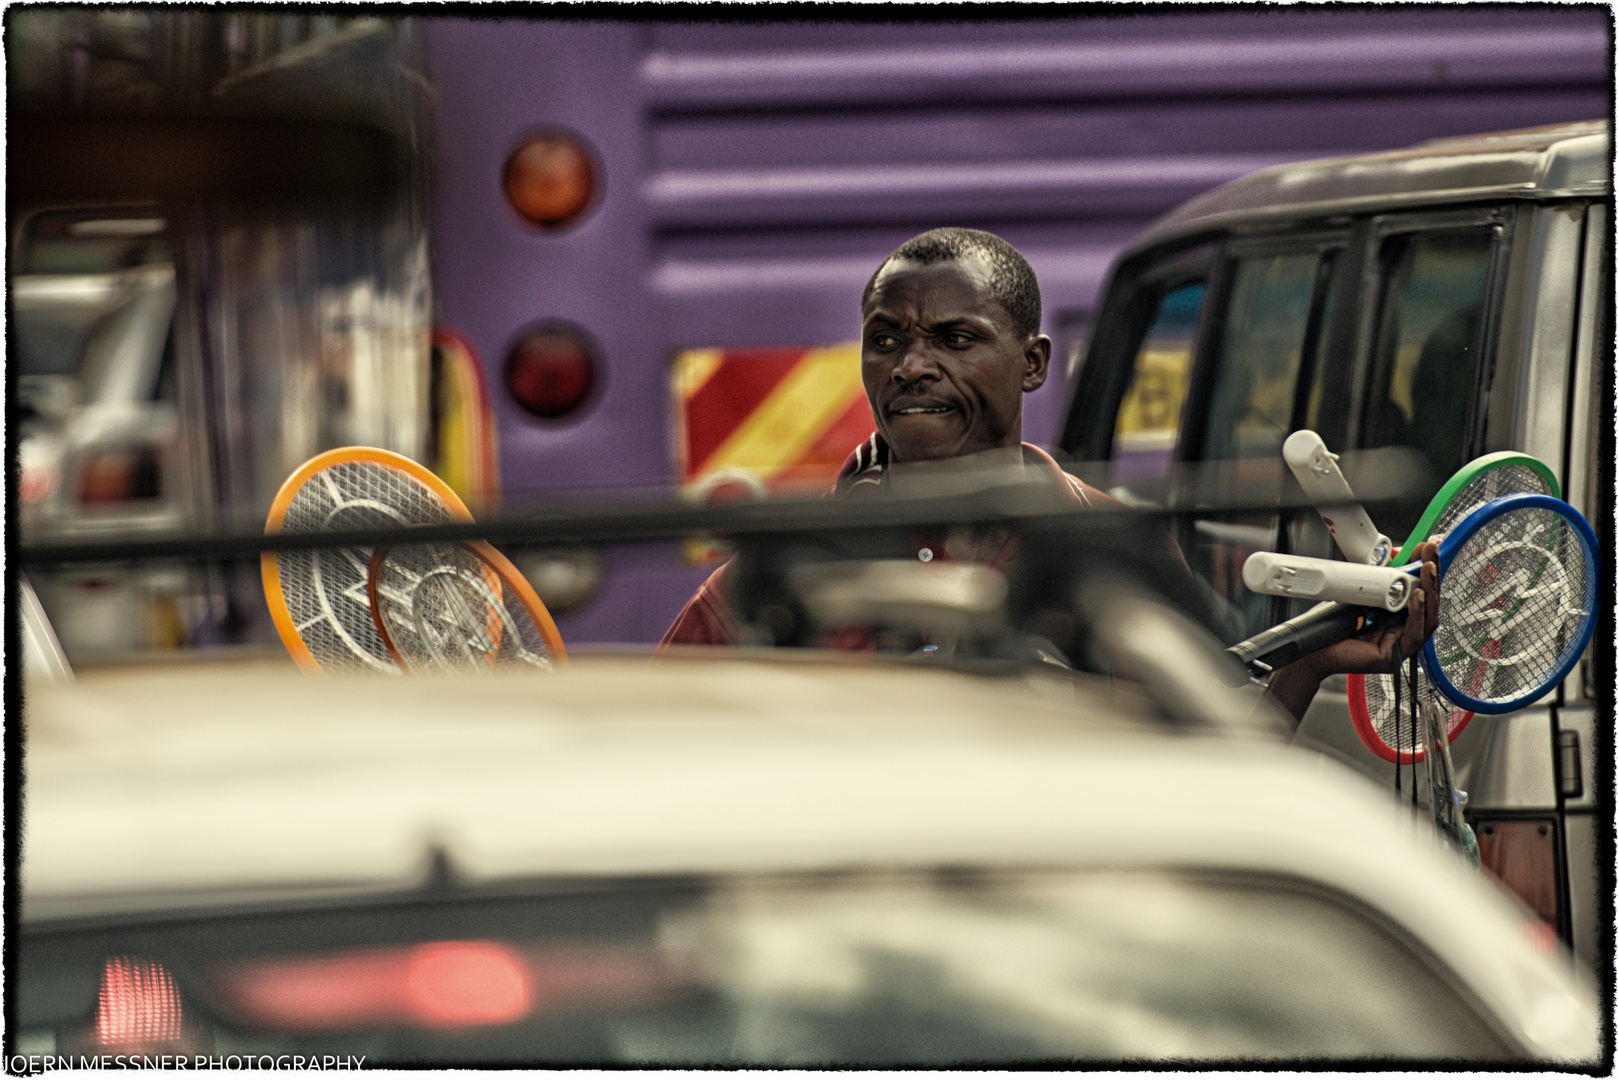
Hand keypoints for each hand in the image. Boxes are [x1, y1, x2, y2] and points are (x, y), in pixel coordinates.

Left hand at [1302, 540, 1440, 678]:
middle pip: (1428, 604)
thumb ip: (1380, 577)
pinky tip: (1417, 597)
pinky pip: (1413, 635)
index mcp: (1397, 616)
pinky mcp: (1392, 657)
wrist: (1313, 646)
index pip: (1421, 592)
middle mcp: (1402, 630)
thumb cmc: (1333, 622)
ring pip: (1427, 620)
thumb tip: (1397, 553)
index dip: (1426, 571)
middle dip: (1432, 577)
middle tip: (1431, 554)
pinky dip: (1417, 614)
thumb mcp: (1361, 591)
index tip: (1427, 548)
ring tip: (1428, 571)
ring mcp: (1399, 645)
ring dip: (1429, 592)